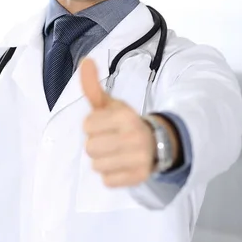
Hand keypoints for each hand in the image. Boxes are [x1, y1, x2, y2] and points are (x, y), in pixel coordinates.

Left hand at [80, 57, 157, 187]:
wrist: (156, 142)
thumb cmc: (125, 123)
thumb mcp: (110, 104)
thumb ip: (93, 86)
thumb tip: (85, 60)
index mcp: (125, 116)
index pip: (87, 126)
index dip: (93, 126)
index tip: (106, 125)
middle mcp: (133, 137)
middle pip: (90, 148)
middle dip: (96, 144)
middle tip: (111, 141)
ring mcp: (138, 158)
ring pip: (96, 166)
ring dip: (103, 161)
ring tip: (116, 153)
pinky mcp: (139, 177)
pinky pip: (107, 181)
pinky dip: (111, 175)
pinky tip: (121, 165)